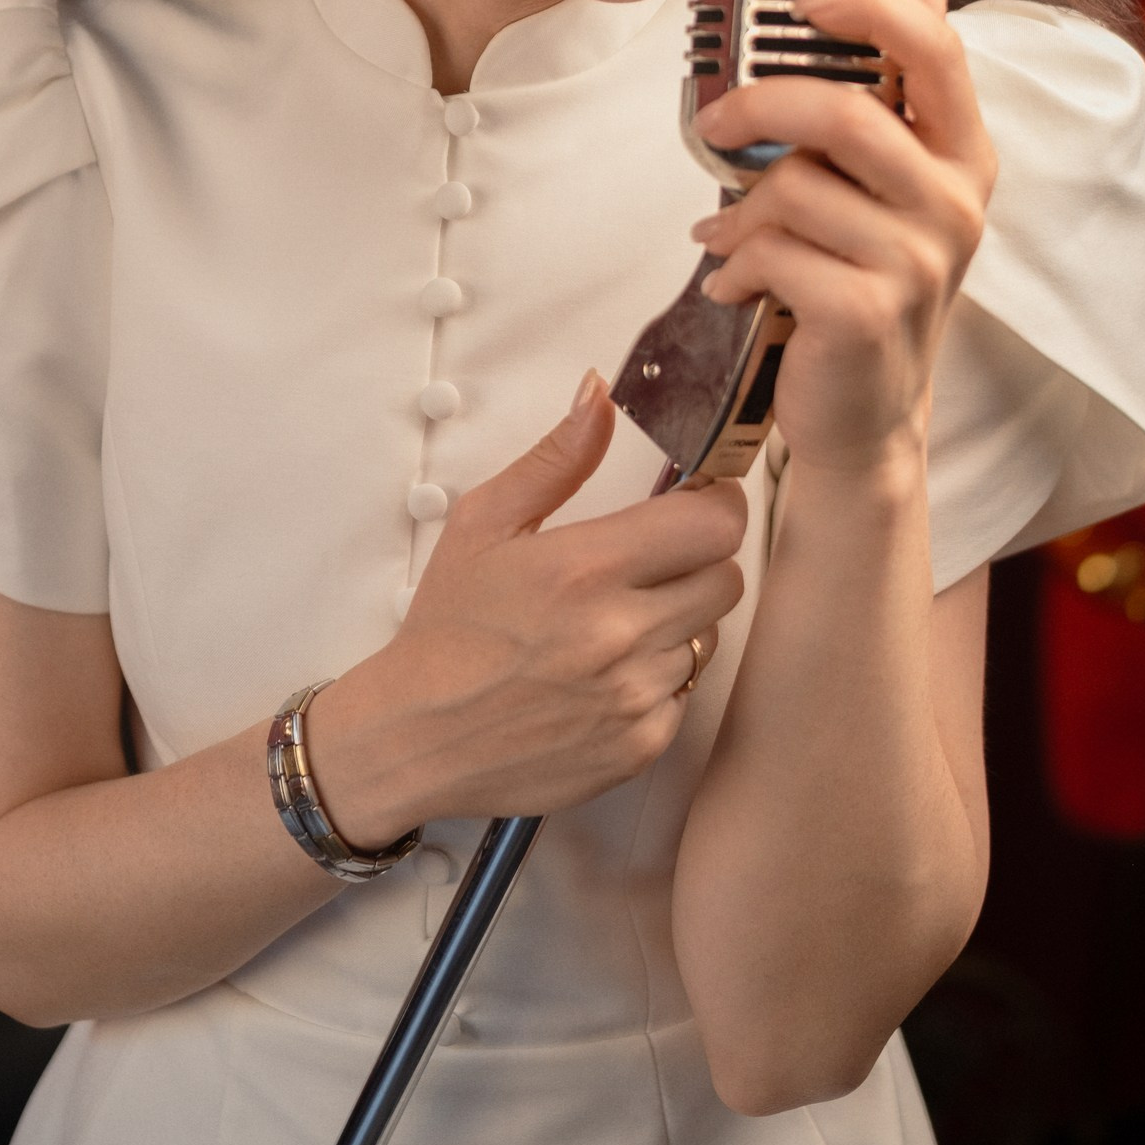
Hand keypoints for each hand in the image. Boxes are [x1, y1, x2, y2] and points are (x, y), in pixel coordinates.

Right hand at [309, 377, 746, 842]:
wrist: (416, 736)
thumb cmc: (448, 626)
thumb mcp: (485, 522)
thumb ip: (557, 457)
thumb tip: (600, 396)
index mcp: (587, 568)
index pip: (717, 524)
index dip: (716, 504)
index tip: (693, 502)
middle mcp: (623, 635)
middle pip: (727, 578)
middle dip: (699, 559)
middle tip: (652, 559)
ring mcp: (636, 697)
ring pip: (707, 636)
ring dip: (677, 621)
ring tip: (615, 620)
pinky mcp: (641, 748)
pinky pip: (686, 694)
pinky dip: (659, 678)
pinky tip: (606, 673)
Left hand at [686, 0, 995, 479]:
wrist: (865, 412)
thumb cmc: (860, 282)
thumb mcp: (881, 193)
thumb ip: (867, 114)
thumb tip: (822, 9)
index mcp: (962, 155)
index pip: (937, 48)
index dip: (869, 5)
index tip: (802, 2)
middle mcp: (954, 203)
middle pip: (847, 112)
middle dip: (759, 105)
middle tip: (715, 123)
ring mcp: (917, 262)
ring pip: (794, 185)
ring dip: (740, 208)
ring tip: (729, 232)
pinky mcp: (866, 312)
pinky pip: (771, 250)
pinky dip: (733, 262)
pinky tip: (735, 283)